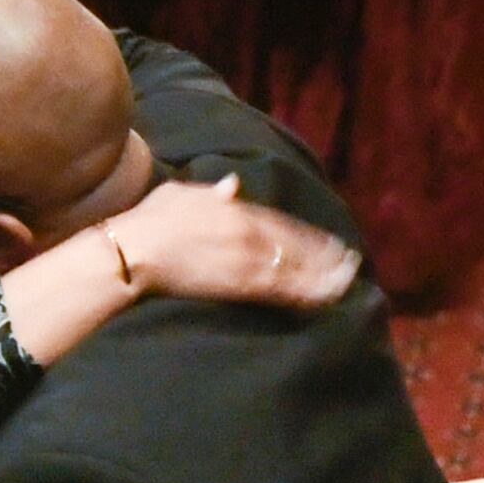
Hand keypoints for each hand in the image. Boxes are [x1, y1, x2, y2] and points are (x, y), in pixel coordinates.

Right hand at [102, 172, 360, 309]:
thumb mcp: (181, 193)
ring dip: (324, 276)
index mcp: (238, 210)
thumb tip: (233, 182)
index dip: (310, 236)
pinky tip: (322, 299)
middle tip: (349, 264)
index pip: (283, 224)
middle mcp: (250, 231)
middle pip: (298, 245)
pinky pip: (281, 289)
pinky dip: (305, 294)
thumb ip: (213, 190)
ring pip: (297, 268)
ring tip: (344, 284)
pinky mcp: (239, 283)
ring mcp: (247, 258)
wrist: (134, 249)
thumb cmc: (149, 221)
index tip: (329, 243)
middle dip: (326, 256)